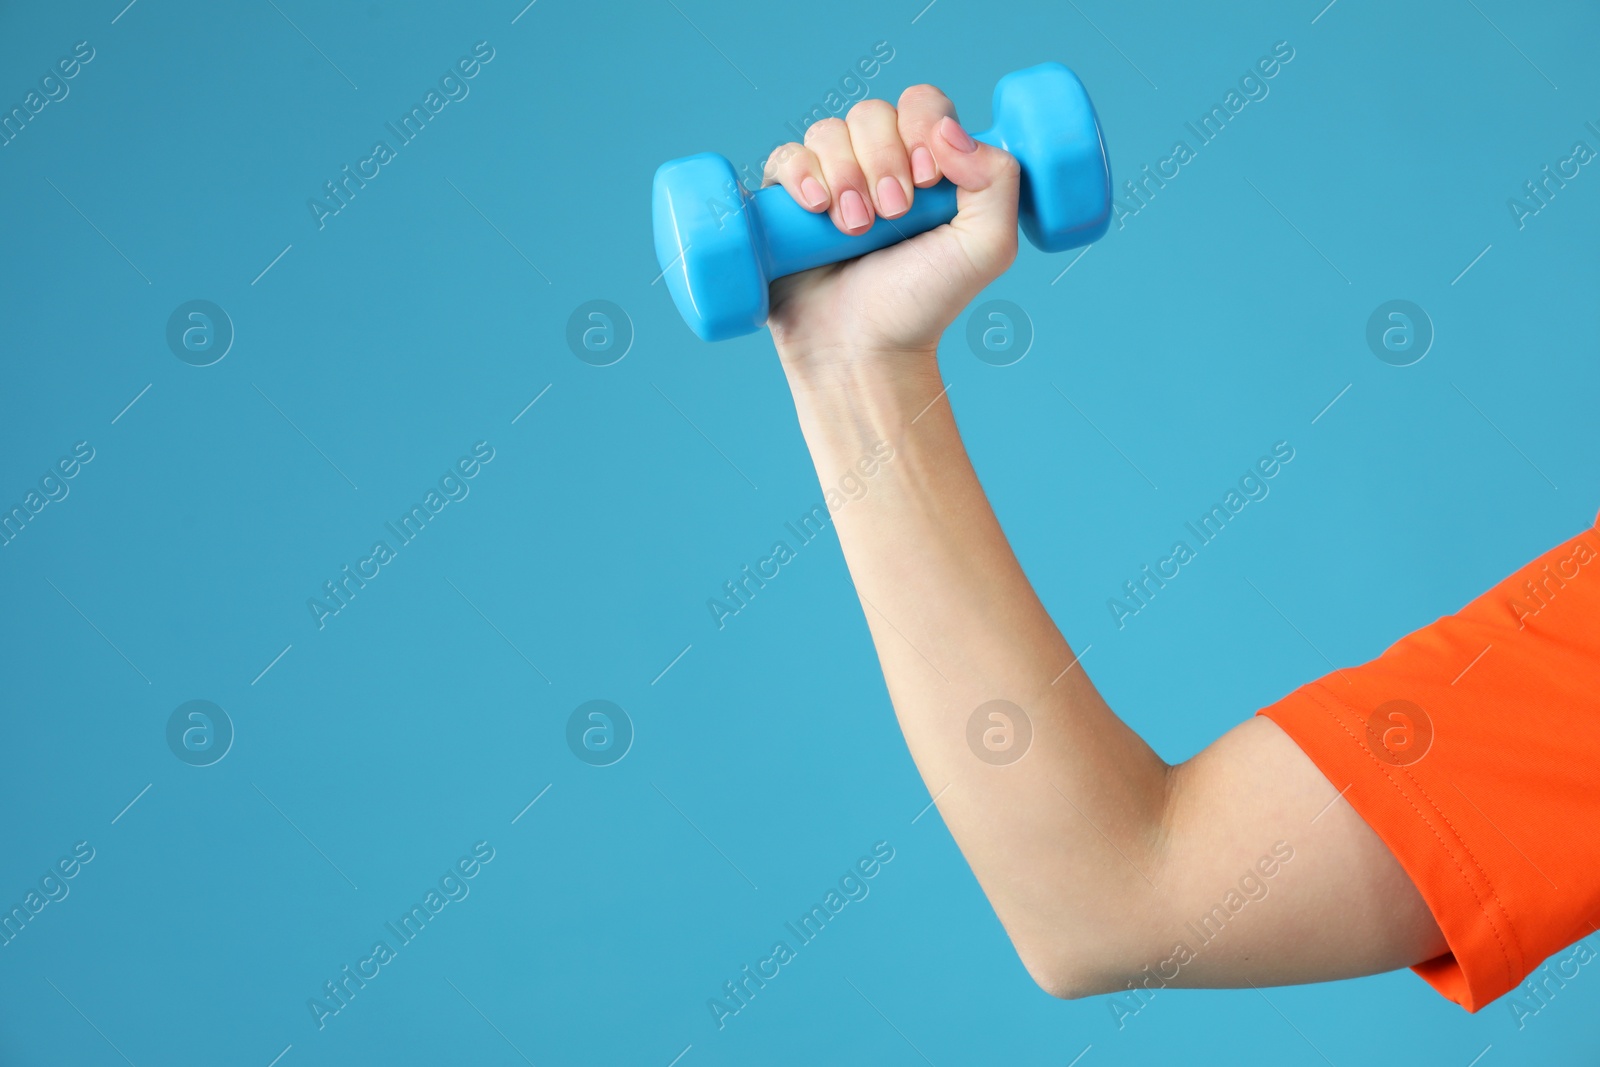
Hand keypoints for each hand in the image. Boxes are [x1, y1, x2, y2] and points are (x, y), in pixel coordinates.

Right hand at [761, 85, 1021, 377]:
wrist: (863, 350)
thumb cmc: (923, 305)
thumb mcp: (986, 247)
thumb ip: (998, 181)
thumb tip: (950, 131)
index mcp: (927, 166)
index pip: (921, 105)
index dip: (921, 126)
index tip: (926, 179)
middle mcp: (878, 166)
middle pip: (872, 113)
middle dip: (882, 159)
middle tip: (891, 215)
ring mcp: (830, 183)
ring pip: (828, 132)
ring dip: (845, 173)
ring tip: (854, 228)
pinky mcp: (787, 204)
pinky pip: (786, 157)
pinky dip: (801, 173)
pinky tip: (815, 208)